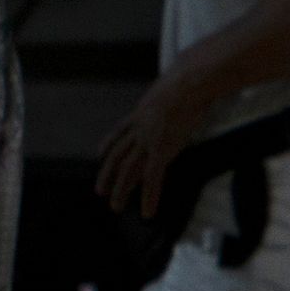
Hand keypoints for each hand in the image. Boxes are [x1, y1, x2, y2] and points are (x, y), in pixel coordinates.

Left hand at [96, 70, 209, 217]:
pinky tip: (147, 212)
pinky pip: (152, 179)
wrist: (190, 81)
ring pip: (128, 171)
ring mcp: (148, 140)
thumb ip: (167, 96)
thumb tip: (175, 94)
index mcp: (140, 113)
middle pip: (117, 155)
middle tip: (100, 191)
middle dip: (107, 175)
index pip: (118, 132)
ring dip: (121, 190)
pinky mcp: (162, 150)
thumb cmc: (188, 78)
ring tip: (116, 206)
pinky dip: (149, 197)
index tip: (99, 155)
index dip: (107, 145)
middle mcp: (139, 129)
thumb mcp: (169, 87)